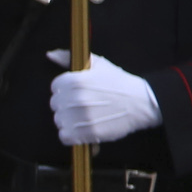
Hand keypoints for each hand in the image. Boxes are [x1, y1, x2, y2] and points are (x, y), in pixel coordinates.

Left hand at [45, 50, 160, 144]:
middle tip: (81, 106)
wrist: (140, 102)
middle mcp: (75, 99)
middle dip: (66, 105)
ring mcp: (81, 117)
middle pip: (55, 105)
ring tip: (83, 117)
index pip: (55, 87)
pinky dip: (71, 136)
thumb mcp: (97, 64)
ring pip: (59, 121)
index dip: (65, 90)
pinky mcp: (88, 133)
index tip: (75, 92)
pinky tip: (82, 129)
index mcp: (75, 80)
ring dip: (68, 121)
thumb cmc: (119, 82)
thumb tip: (51, 55)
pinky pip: (65, 137)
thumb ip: (69, 58)